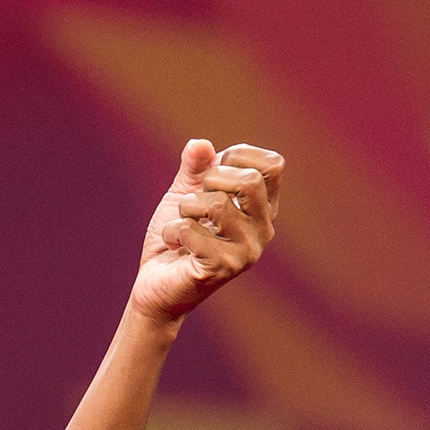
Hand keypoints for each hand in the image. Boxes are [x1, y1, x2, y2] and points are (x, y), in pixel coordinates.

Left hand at [130, 140, 283, 326]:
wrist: (157, 284)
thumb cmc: (176, 237)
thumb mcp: (184, 193)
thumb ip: (194, 167)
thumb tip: (200, 144)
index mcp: (262, 208)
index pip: (273, 165)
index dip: (237, 157)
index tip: (213, 174)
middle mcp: (263, 230)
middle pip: (250, 181)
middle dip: (210, 181)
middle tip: (195, 201)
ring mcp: (247, 252)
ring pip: (215, 204)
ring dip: (184, 209)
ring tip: (180, 226)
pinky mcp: (223, 268)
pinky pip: (190, 230)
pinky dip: (171, 232)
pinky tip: (174, 246)